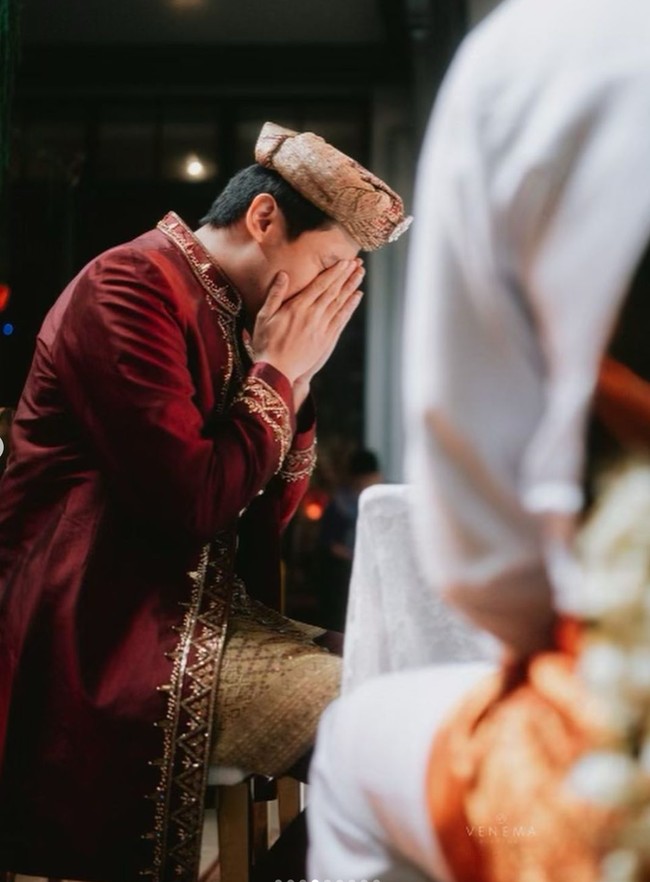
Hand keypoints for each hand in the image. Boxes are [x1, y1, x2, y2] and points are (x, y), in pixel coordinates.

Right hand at [252, 259, 364, 384]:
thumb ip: (275, 295)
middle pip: (333, 291)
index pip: (319, 284)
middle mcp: (312, 315)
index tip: (343, 261)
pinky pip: (341, 319)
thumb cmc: (266, 343)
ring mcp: (321, 328)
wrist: (276, 370)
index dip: (333, 272)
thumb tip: (283, 274)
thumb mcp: (264, 316)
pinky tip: (357, 296)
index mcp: (296, 307)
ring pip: (339, 302)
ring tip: (360, 274)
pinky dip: (350, 306)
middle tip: (357, 262)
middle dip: (345, 275)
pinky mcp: (326, 340)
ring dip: (351, 286)